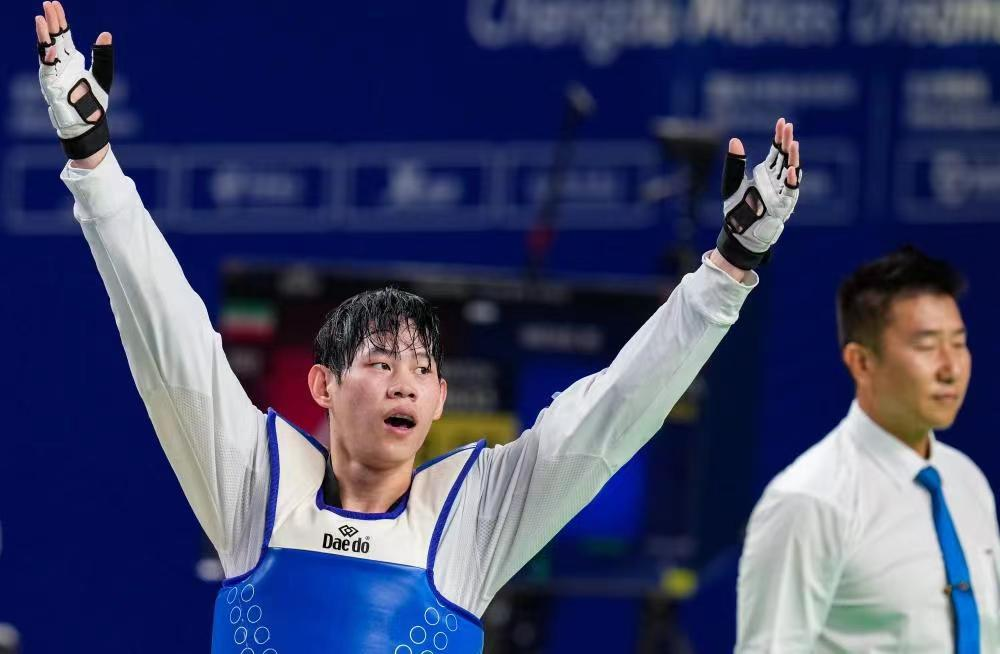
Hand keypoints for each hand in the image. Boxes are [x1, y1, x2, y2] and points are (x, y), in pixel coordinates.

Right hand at [36, 1, 113, 161]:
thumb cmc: (93, 101)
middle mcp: (60, 64)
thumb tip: (106, 33)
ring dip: (44, 35)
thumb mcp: (102, 75)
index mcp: (72, 59)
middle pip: (54, 38)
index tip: (55, 3)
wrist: (89, 123)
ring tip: (41, 20)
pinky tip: (50, 45)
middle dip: (51, 21)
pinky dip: (49, 57)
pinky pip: (47, 69)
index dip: (60, 19)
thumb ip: (103, 56)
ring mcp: (54, 74)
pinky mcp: (51, 85)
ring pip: (46, 50)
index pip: (64, 34)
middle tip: (48, 4)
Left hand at [715, 118, 801, 270]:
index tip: (782, 122)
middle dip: (787, 142)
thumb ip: (734, 163)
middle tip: (788, 127)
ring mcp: (781, 193)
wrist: (738, 233)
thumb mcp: (732, 183)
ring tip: (793, 143)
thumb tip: (734, 140)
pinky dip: (792, 182)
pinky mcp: (782, 206)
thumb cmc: (737, 210)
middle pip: (784, 158)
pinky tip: (792, 170)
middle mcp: (776, 181)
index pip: (776, 151)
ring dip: (793, 158)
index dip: (780, 137)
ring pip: (791, 172)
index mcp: (766, 173)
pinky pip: (790, 193)